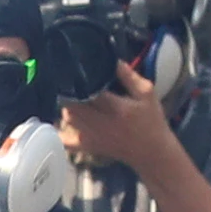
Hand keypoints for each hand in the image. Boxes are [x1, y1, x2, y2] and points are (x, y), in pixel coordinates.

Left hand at [58, 57, 180, 175]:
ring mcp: (92, 137)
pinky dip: (59, 132)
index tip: (78, 68)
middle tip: (73, 82)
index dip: (80, 79)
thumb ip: (129, 76)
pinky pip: (66, 141)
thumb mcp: (147, 93)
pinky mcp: (88, 147)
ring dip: (67, 106)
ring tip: (73, 98)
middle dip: (70, 91)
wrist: (151, 152)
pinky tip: (60, 123)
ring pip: (68, 118)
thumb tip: (111, 60)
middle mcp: (101, 123)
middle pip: (73, 104)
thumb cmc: (151, 120)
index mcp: (115, 108)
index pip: (89, 90)